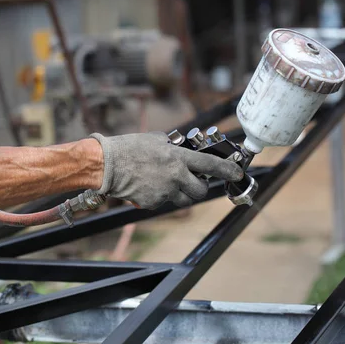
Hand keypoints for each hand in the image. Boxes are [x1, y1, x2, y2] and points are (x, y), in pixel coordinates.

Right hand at [90, 132, 243, 208]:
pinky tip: (147, 187)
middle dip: (199, 188)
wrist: (107, 165)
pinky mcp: (154, 203)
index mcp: (178, 158)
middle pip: (200, 191)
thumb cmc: (128, 149)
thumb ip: (171, 147)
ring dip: (181, 194)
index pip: (210, 165)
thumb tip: (178, 148)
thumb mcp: (155, 140)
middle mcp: (176, 176)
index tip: (237, 173)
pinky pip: (164, 202)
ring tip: (166, 184)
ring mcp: (165, 192)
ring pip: (184, 200)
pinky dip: (160, 197)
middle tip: (192, 182)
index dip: (227, 170)